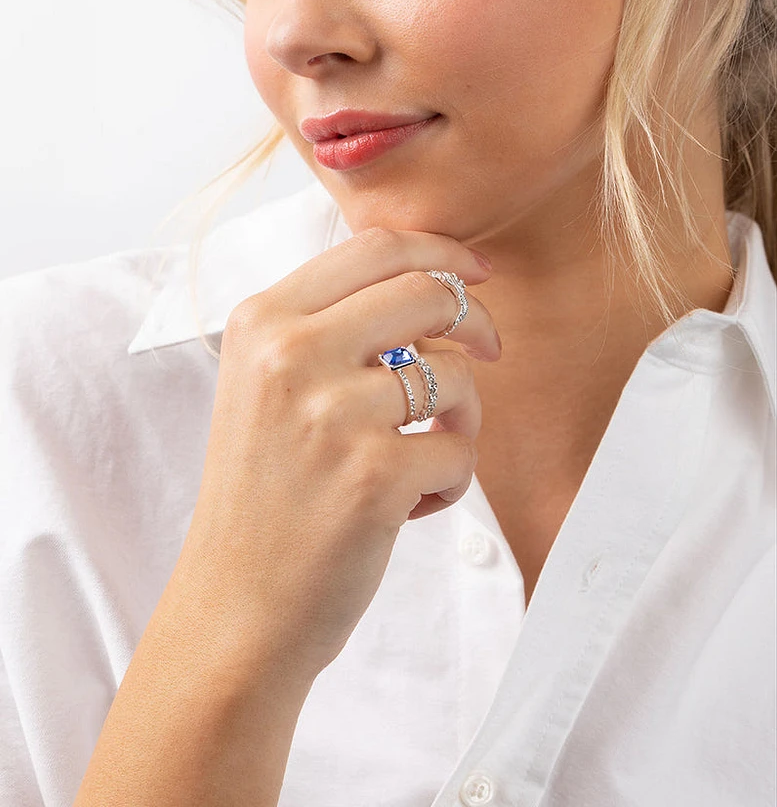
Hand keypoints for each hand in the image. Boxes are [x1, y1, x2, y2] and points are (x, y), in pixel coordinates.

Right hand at [177, 227, 501, 684]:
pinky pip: (459, 449)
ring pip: (457, 376)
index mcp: (263, 322)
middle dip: (477, 319)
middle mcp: (291, 355)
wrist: (237, 608)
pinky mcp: (374, 474)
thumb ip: (328, 326)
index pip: (375, 247)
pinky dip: (449, 481)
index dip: (440, 252)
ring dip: (461, 418)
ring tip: (421, 459)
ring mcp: (332, 414)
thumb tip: (431, 281)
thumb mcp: (265, 387)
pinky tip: (405, 508)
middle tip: (490, 349)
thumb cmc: (265, 495)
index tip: (474, 274)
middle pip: (428, 292)